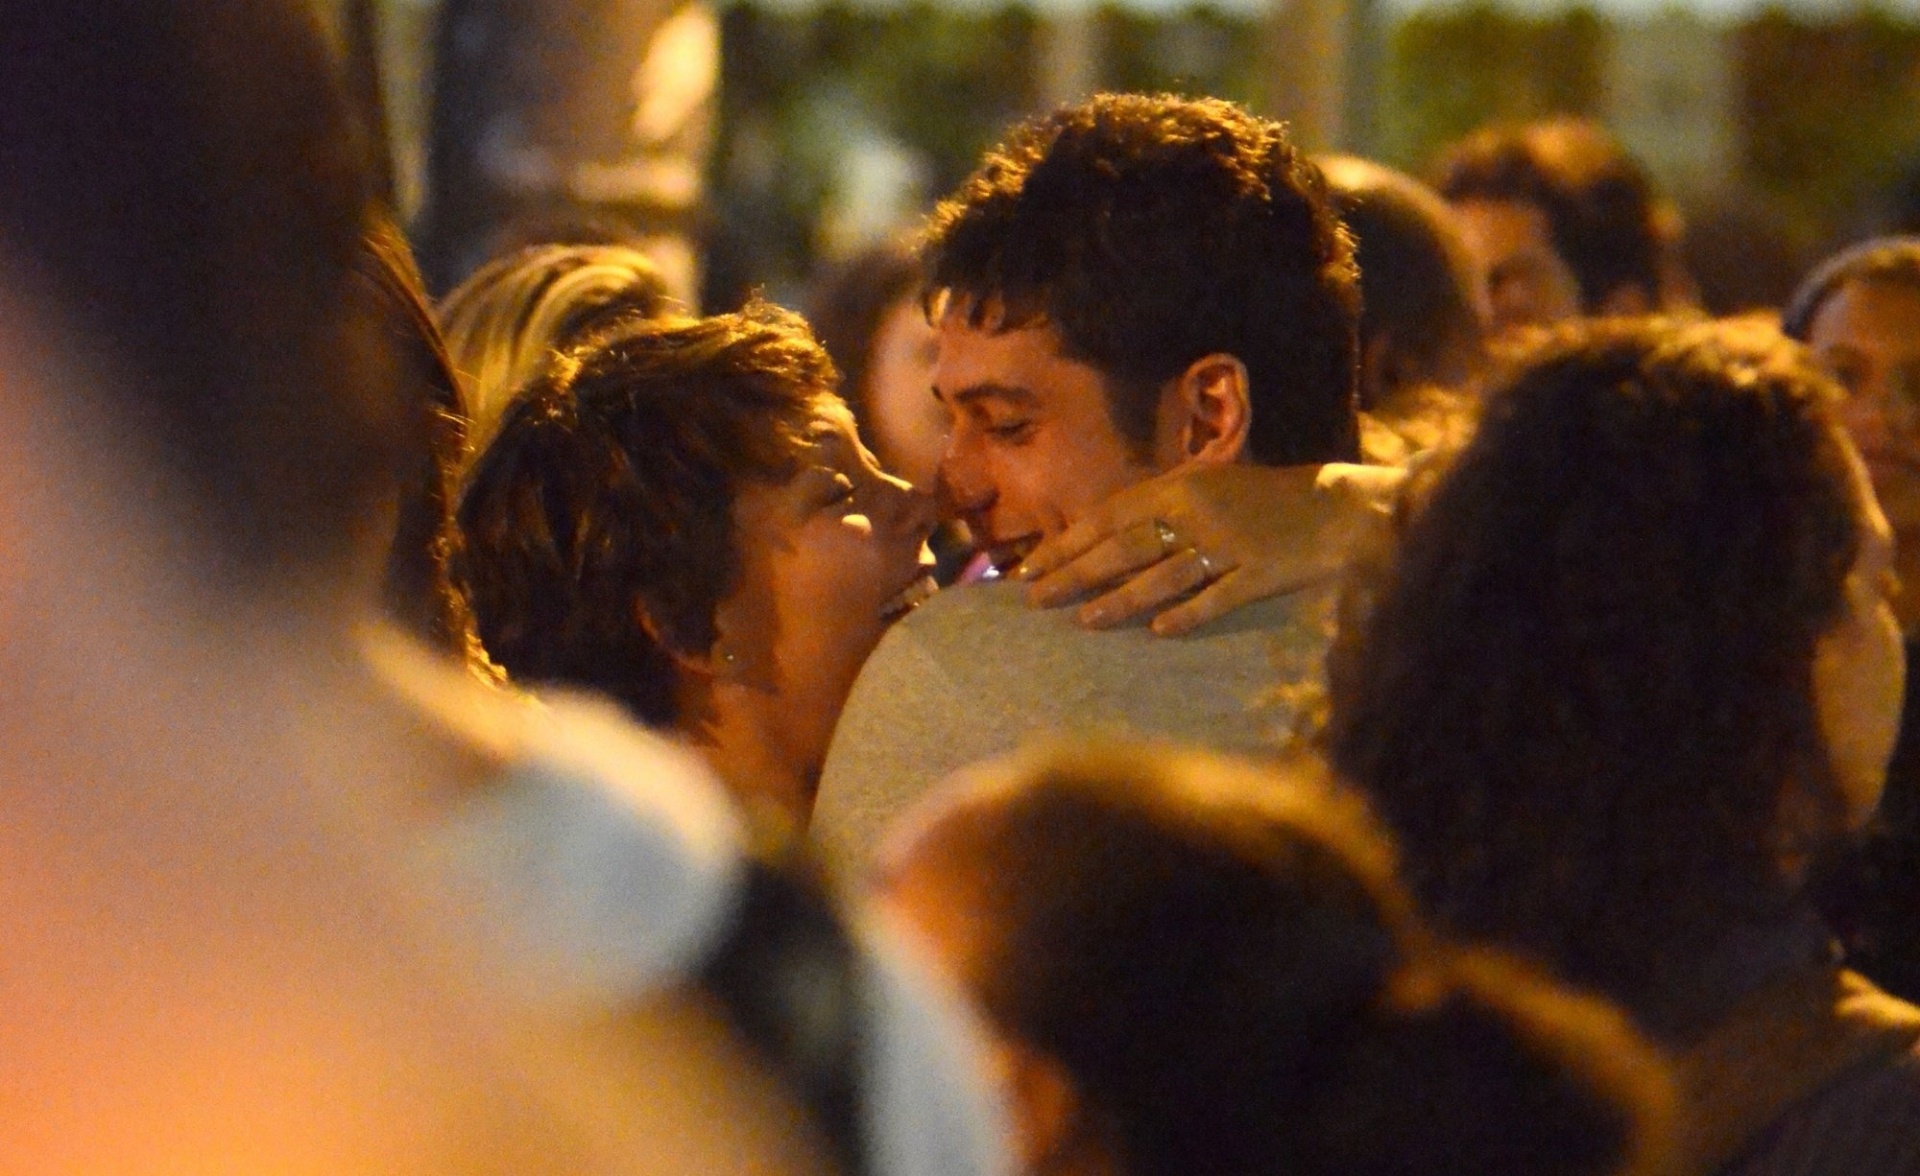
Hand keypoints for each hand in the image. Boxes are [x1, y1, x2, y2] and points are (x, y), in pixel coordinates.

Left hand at [1014, 463, 1401, 635]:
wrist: (1340, 507)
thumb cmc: (1266, 500)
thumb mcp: (1208, 488)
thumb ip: (1159, 509)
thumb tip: (1100, 542)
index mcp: (1181, 485)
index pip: (1109, 516)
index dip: (1067, 542)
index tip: (1029, 567)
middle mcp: (1199, 511)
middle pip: (1126, 546)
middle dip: (1076, 572)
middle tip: (1036, 599)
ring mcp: (1231, 543)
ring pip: (1164, 574)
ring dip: (1120, 597)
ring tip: (1083, 620)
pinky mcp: (1263, 573)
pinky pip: (1219, 596)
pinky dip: (1189, 613)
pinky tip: (1159, 632)